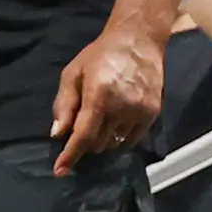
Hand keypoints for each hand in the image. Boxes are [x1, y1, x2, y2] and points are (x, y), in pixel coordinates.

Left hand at [48, 19, 166, 173]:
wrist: (138, 40)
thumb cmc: (100, 55)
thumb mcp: (73, 73)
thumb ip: (65, 105)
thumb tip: (58, 134)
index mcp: (100, 95)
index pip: (83, 135)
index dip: (70, 155)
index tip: (60, 170)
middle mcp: (122, 107)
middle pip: (98, 143)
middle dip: (85, 142)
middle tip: (80, 129)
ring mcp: (141, 112)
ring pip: (115, 144)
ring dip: (102, 141)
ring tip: (99, 123)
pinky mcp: (153, 113)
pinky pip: (132, 139)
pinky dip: (119, 138)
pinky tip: (115, 124)